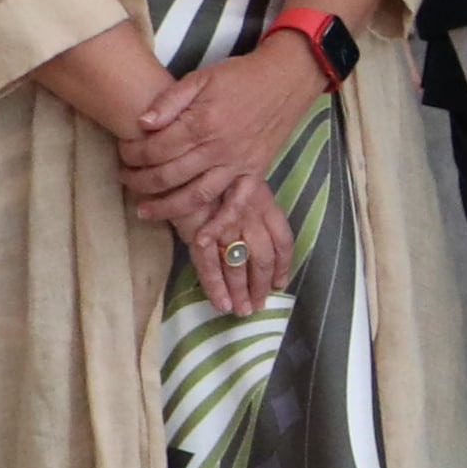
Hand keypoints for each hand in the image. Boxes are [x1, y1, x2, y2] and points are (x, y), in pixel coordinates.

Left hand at [120, 36, 324, 212]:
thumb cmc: (240, 77)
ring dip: (167, 208)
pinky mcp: (254, 173)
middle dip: (140, 181)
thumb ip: (170, 100)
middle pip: (169, 175)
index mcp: (202, 123)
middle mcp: (219, 149)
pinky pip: (237, 204)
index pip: (156, 148)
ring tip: (144, 210)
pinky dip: (221, 224)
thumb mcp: (201, 78)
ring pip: (197, 195)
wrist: (286, 80)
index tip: (122, 152)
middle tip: (124, 179)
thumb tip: (142, 122)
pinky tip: (202, 239)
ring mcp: (238, 164)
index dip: (132, 153)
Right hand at [179, 170, 294, 317]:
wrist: (183, 156)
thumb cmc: (208, 168)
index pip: (282, 239)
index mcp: (263, 201)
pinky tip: (220, 303)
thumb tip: (248, 229)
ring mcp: (226, 223)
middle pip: (263, 257)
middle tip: (257, 304)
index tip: (279, 282)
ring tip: (240, 310)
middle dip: (260, 284)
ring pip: (239, 264)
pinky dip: (216, 286)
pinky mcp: (200, 231)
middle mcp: (250, 214)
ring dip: (240, 291)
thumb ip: (245, 203)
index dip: (283, 264)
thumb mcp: (235, 180)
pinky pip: (210, 264)